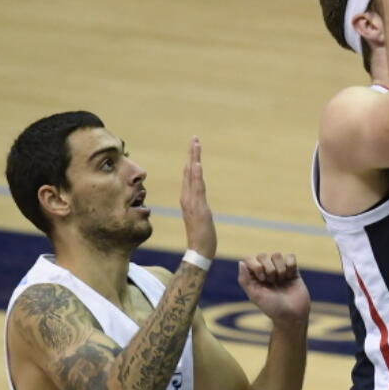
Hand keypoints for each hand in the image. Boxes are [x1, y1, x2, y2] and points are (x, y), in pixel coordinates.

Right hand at [180, 137, 216, 258]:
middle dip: (192, 154)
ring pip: (192, 176)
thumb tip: (199, 201)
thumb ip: (198, 207)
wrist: (199, 252)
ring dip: (194, 159)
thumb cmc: (201, 237)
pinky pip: (196, 189)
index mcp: (188, 200)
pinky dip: (196, 176)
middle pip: (188, 171)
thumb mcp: (201, 217)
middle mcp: (187, 198)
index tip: (194, 147)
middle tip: (195, 138)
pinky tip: (197, 164)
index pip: (189, 176)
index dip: (191, 161)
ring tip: (195, 144)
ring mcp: (192, 203)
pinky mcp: (198, 208)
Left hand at [237, 252, 310, 323]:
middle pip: (263, 255)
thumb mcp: (255, 296)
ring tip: (282, 280)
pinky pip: (290, 256)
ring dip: (280, 268)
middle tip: (272, 282)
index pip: (249, 259)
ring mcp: (279, 269)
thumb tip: (240, 262)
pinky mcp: (293, 270)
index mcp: (254, 277)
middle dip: (268, 268)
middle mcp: (265, 271)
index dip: (256, 265)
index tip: (262, 279)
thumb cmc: (273, 308)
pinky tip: (290, 276)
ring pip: (277, 254)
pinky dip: (290, 265)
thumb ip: (245, 280)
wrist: (293, 315)